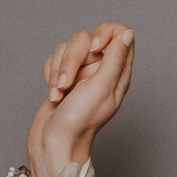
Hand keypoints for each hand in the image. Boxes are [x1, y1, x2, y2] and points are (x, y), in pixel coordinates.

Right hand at [27, 22, 134, 170]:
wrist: (54, 144)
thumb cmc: (79, 122)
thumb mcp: (101, 88)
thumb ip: (115, 58)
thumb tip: (128, 33)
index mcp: (117, 73)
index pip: (120, 33)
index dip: (105, 33)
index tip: (95, 48)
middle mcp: (100, 71)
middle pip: (85, 39)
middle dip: (72, 61)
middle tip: (69, 86)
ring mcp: (80, 74)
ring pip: (66, 48)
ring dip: (58, 72)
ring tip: (59, 95)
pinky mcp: (62, 77)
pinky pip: (53, 59)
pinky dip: (49, 76)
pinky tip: (53, 95)